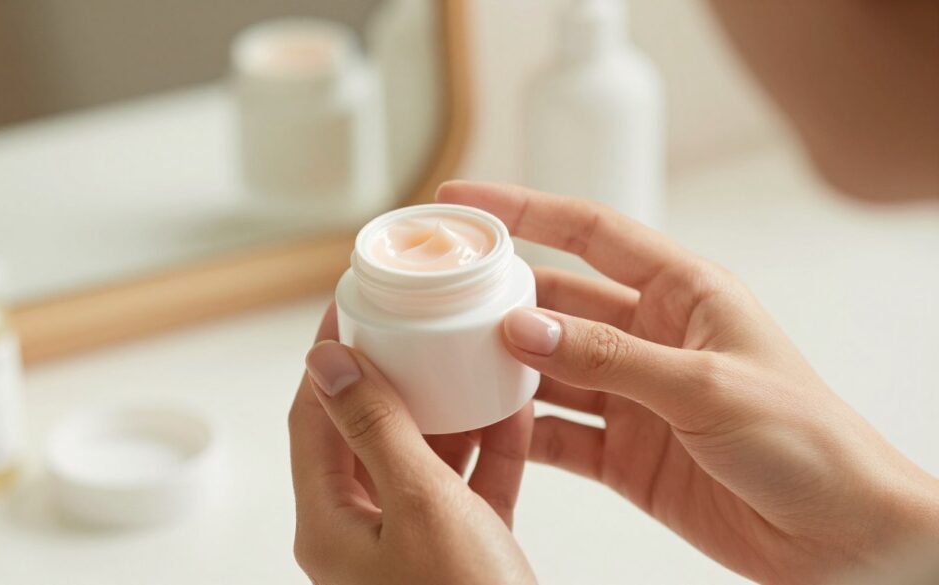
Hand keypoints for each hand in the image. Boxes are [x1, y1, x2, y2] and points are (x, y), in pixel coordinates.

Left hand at [288, 305, 536, 584]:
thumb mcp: (421, 505)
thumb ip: (377, 428)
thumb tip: (328, 362)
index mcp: (331, 526)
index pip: (314, 419)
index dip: (332, 358)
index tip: (352, 306)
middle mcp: (364, 534)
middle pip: (369, 434)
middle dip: (397, 378)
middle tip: (416, 325)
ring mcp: (412, 546)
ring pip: (423, 459)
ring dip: (450, 411)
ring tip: (468, 357)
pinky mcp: (461, 555)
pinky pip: (470, 488)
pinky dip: (490, 450)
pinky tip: (512, 409)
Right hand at [438, 181, 938, 583]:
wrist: (838, 535)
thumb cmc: (807, 441)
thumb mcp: (706, 386)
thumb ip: (610, 357)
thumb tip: (523, 326)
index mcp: (682, 294)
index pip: (589, 233)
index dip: (522, 210)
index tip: (460, 204)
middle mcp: (650, 337)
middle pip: (557, 302)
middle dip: (499, 299)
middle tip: (438, 300)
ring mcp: (633, 396)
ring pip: (548, 368)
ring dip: (502, 367)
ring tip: (447, 364)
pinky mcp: (623, 453)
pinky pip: (556, 433)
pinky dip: (520, 431)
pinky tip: (486, 428)